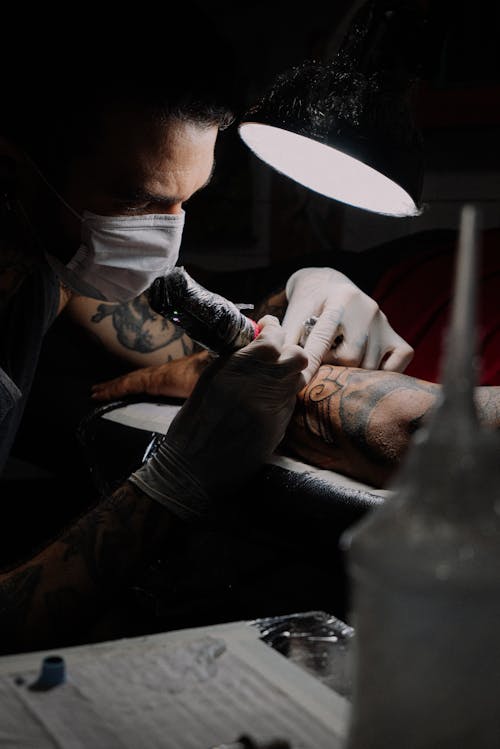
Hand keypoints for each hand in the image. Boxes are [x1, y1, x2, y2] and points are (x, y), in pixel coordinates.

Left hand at [91, 350, 214, 400]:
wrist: (222, 371)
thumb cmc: (217, 382)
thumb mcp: (207, 391)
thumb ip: (202, 397)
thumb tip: (206, 406)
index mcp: (175, 375)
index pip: (149, 378)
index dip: (133, 382)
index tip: (121, 387)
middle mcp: (164, 372)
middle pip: (136, 378)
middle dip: (118, 384)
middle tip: (99, 389)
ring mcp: (158, 374)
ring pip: (129, 380)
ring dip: (111, 386)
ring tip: (95, 392)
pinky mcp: (154, 380)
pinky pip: (129, 385)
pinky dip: (114, 389)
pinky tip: (101, 394)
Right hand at [128, 315, 307, 515]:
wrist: (192, 471)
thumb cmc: (191, 427)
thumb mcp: (208, 383)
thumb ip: (233, 361)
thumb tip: (253, 342)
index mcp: (234, 371)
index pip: (271, 339)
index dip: (274, 329)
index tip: (269, 327)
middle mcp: (258, 387)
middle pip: (296, 356)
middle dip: (289, 349)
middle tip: (276, 352)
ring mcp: (272, 410)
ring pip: (299, 379)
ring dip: (290, 372)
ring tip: (275, 376)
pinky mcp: (279, 429)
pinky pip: (291, 402)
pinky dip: (284, 395)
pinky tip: (269, 400)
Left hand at [282, 267, 413, 381]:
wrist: (328, 286)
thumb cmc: (308, 306)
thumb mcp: (295, 317)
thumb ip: (288, 340)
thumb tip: (282, 365)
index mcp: (339, 300)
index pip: (326, 339)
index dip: (312, 362)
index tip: (302, 378)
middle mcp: (367, 308)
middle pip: (351, 357)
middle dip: (333, 367)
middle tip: (322, 364)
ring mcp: (384, 322)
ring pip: (371, 365)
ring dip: (353, 372)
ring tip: (339, 365)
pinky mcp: (396, 335)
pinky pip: (400, 361)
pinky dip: (385, 372)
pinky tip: (366, 370)